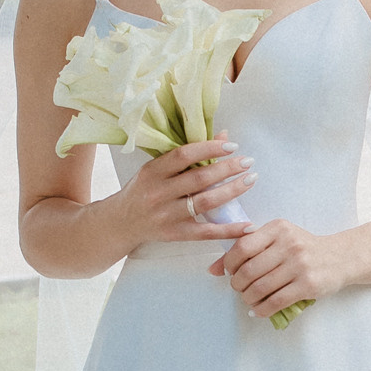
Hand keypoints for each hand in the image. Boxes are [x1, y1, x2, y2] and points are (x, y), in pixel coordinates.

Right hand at [116, 135, 255, 249]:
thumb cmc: (143, 190)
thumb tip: (224, 136)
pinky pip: (206, 232)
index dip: (209, 149)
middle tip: (248, 162)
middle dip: (227, 169)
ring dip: (232, 191)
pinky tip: (247, 226)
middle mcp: (158, 193)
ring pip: (205, 202)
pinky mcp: (175, 234)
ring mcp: (166, 216)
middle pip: (199, 179)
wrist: (120, 223)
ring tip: (250, 180)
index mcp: (153, 171)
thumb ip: (187, 155)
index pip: (184, 155)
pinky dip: (228, 230)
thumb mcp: (157, 169)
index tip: (232, 145)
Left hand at [214, 216, 336, 322]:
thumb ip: (246, 249)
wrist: (340, 257)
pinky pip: (276, 302)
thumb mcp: (277, 240)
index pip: (242, 247)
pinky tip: (258, 310)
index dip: (229, 264)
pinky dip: (262, 309)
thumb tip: (212, 269)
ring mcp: (300, 265)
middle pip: (248, 270)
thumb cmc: (303, 249)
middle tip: (239, 289)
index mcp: (278, 228)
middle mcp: (289, 244)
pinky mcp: (309, 285)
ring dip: (248, 298)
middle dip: (237, 284)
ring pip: (260, 288)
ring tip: (249, 299)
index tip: (230, 272)